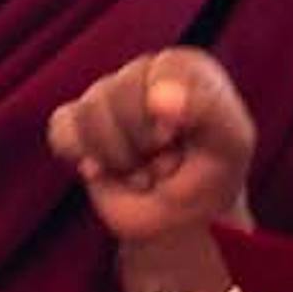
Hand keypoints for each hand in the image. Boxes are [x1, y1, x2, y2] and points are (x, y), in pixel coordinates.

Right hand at [45, 46, 254, 247]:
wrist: (183, 224)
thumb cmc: (212, 178)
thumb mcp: (231, 144)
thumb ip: (207, 110)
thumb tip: (157, 97)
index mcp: (181, 67)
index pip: (158, 74)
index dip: (168, 115)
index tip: (182, 139)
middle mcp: (140, 75)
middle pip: (117, 93)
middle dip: (142, 143)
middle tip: (166, 162)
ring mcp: (103, 99)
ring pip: (88, 116)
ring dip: (119, 159)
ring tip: (143, 171)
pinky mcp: (74, 126)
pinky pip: (62, 132)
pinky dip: (84, 158)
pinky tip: (105, 171)